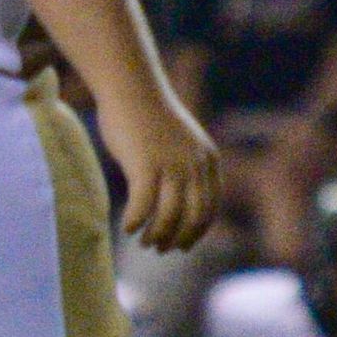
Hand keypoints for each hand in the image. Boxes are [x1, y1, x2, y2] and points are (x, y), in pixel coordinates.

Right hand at [102, 81, 222, 251]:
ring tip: (143, 242)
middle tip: (160, 249)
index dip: (197, 232)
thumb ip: (184, 169)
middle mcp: (195, 164)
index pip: (210, 208)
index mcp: (207, 160)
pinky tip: (127, 228)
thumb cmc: (149, 116)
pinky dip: (136, 222)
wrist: (131, 87)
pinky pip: (143, 206)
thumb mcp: (179, 143)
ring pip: (169, 216)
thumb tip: (177, 202)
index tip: (182, 246)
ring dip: (156, 235)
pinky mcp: (145, 164)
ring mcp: (171, 165)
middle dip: (178, 239)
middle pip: (193, 217)